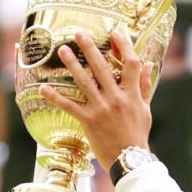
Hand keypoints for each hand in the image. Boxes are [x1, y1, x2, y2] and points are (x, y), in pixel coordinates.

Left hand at [39, 30, 153, 170]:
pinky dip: (55, 97)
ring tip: (62, 50)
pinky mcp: (88, 120)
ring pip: (84, 82)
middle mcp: (116, 98)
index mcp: (132, 94)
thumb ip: (145, 86)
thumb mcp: (145, 109)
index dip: (124, 46)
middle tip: (79, 33)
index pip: (130, 64)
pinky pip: (69, 106)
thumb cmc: (138, 134)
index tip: (115, 33)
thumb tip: (148, 65)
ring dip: (72, 64)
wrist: (129, 158)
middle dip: (90, 48)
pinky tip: (43, 88)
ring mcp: (101, 108)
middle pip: (102, 67)